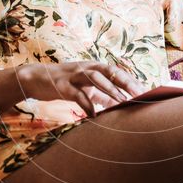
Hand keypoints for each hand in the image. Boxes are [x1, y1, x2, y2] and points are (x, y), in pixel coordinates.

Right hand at [22, 61, 147, 117]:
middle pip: (109, 71)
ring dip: (109, 90)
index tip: (146, 91)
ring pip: (95, 78)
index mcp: (94, 68)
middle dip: (125, 82)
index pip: (117, 72)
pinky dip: (86, 104)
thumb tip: (121, 107)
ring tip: (121, 102)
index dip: (131, 81)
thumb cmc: (65, 83)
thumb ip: (103, 96)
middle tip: (140, 94)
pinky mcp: (62, 85)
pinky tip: (93, 115)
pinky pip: (76, 94)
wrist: (35, 79)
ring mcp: (74, 75)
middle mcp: (86, 68)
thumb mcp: (86, 88)